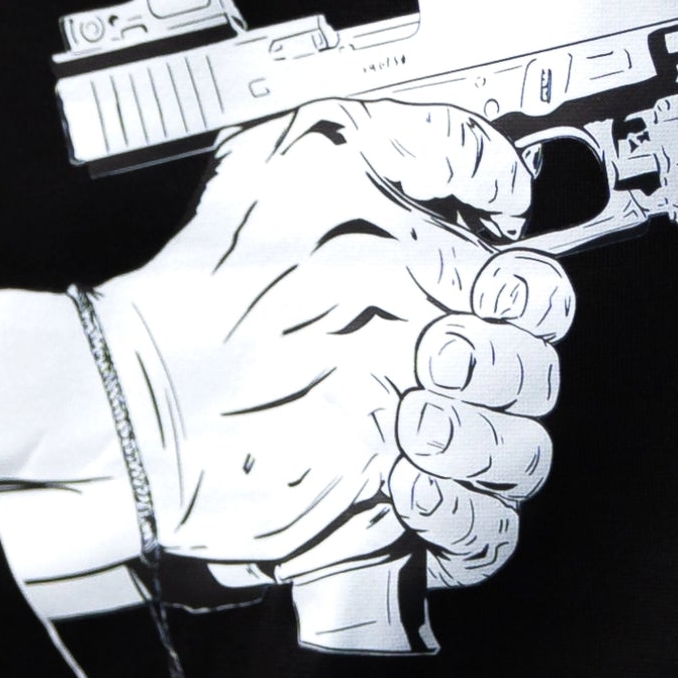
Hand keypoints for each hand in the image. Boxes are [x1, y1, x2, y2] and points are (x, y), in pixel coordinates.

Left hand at [88, 98, 572, 601]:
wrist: (139, 397)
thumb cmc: (204, 285)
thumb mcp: (291, 165)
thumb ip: (407, 141)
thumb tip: (496, 172)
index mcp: (429, 290)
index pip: (537, 295)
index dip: (524, 295)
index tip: (482, 290)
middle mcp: (434, 370)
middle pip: (536, 379)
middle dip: (494, 370)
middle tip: (427, 360)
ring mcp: (420, 448)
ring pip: (520, 458)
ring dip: (478, 444)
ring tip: (407, 430)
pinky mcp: (395, 521)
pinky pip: (483, 536)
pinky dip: (463, 519)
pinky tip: (406, 488)